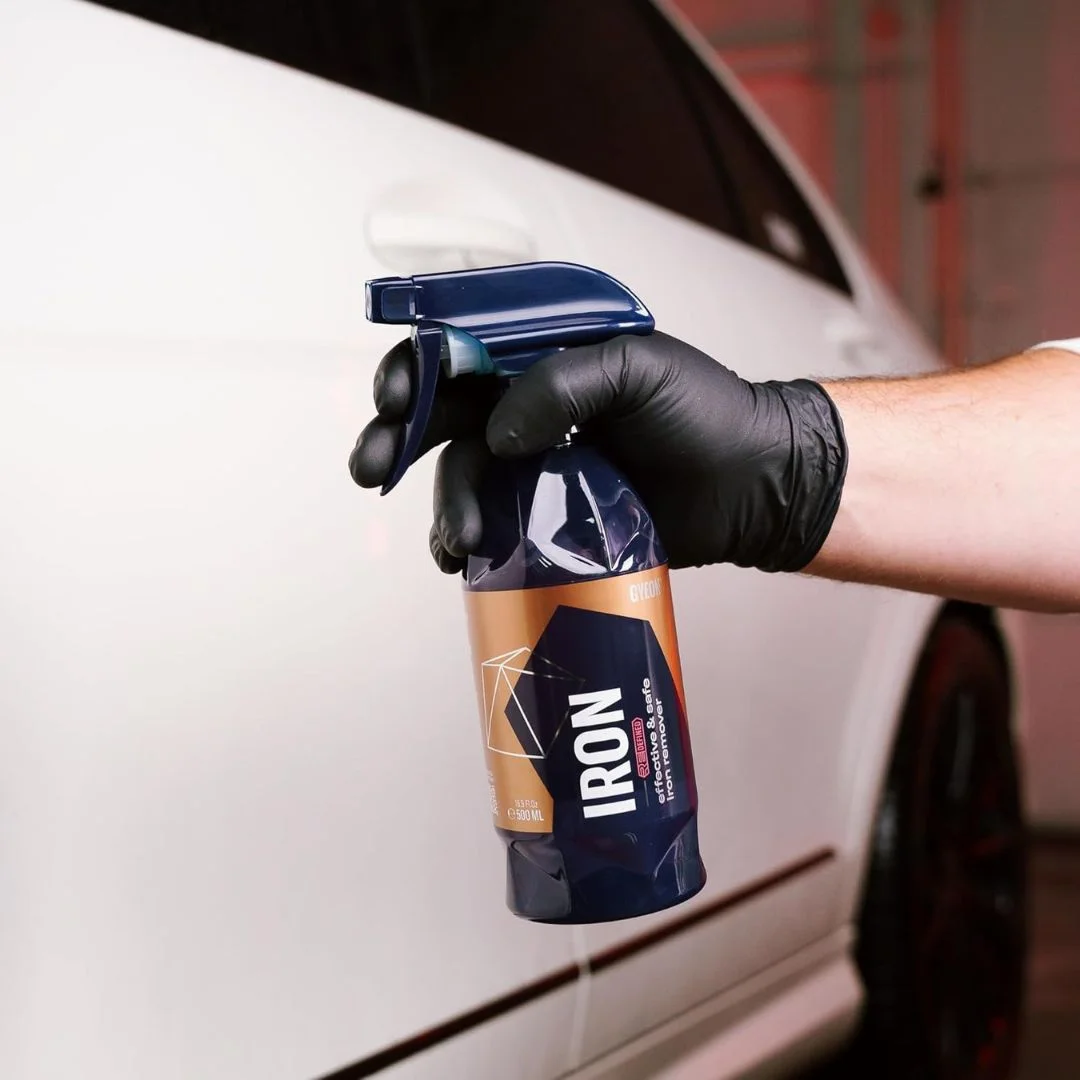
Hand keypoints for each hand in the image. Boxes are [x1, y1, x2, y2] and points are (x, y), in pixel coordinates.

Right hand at [349, 331, 846, 574]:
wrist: (750, 485)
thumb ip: (560, 384)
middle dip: (396, 438)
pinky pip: (489, 524)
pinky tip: (463, 555)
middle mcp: (528, 406)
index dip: (417, 369)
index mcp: (540, 355)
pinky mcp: (545, 516)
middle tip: (371, 467)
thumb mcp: (638, 369)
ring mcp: (534, 463)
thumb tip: (498, 434)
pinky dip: (465, 539)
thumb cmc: (706, 412)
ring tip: (461, 536)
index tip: (395, 398)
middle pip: (440, 414)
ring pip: (461, 476)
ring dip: (446, 502)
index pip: (459, 349)